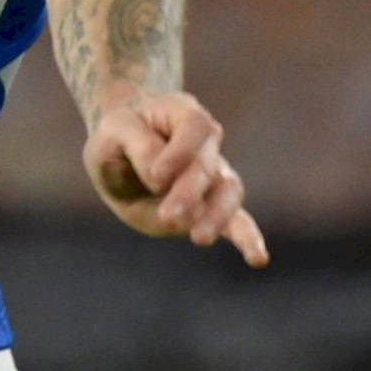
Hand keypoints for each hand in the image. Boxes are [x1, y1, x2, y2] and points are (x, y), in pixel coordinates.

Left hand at [82, 91, 267, 267]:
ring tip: (199, 237)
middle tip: (167, 216)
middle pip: (209, 164)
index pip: (197, 126)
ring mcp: (213, 175)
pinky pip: (238, 221)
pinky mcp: (211, 207)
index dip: (181, 152)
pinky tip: (257, 258)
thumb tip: (162, 178)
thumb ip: (137, 146)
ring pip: (230, 191)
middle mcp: (206, 143)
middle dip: (189, 192)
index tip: (156, 177)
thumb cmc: (118, 136)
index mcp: (182, 113)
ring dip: (217, 215)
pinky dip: (248, 238)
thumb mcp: (113, 132)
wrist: (119, 152)